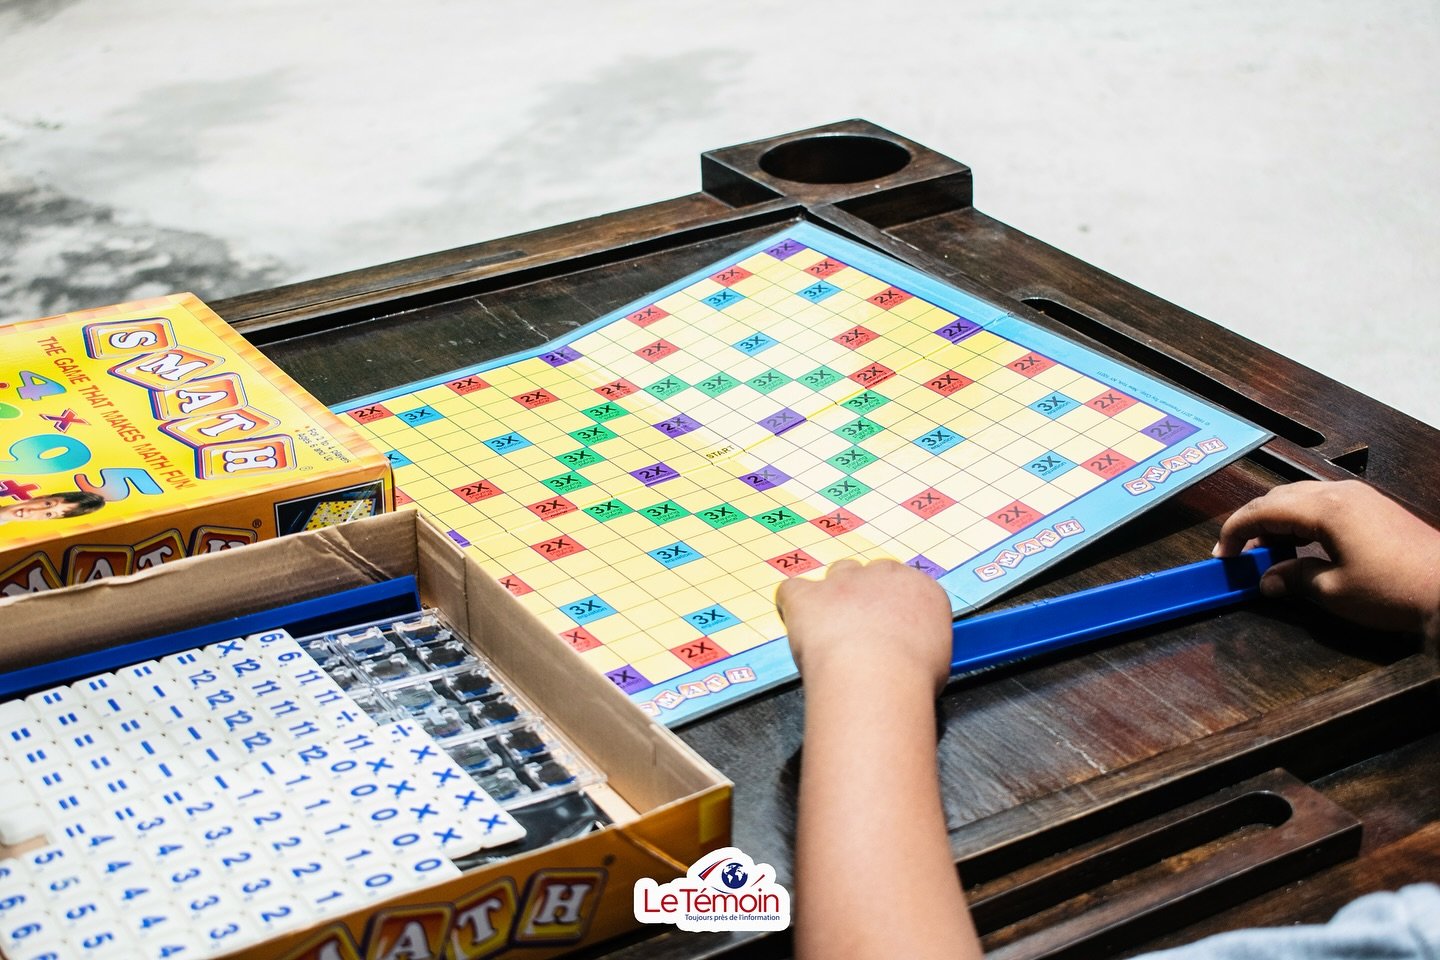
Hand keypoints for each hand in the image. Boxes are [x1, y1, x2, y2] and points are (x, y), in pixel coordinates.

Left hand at [776, 558, 952, 692]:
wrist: (876, 678)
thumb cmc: (911, 677)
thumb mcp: (938, 659)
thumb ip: (923, 641)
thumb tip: (916, 652)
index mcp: (919, 588)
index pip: (904, 583)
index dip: (893, 605)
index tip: (889, 626)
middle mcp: (883, 575)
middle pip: (871, 572)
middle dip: (865, 596)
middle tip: (861, 632)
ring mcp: (843, 581)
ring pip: (836, 573)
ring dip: (833, 595)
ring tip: (831, 630)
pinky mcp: (808, 595)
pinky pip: (793, 590)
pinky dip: (791, 605)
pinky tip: (797, 622)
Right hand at [1214, 480, 1439, 641]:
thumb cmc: (1393, 590)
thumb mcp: (1334, 591)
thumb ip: (1294, 578)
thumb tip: (1268, 580)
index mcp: (1326, 508)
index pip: (1263, 509)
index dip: (1235, 531)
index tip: (1222, 554)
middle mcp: (1340, 492)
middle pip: (1279, 497)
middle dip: (1252, 523)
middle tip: (1237, 553)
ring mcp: (1359, 496)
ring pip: (1300, 497)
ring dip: (1276, 521)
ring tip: (1266, 552)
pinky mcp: (1372, 507)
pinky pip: (1322, 503)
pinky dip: (1300, 520)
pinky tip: (1299, 545)